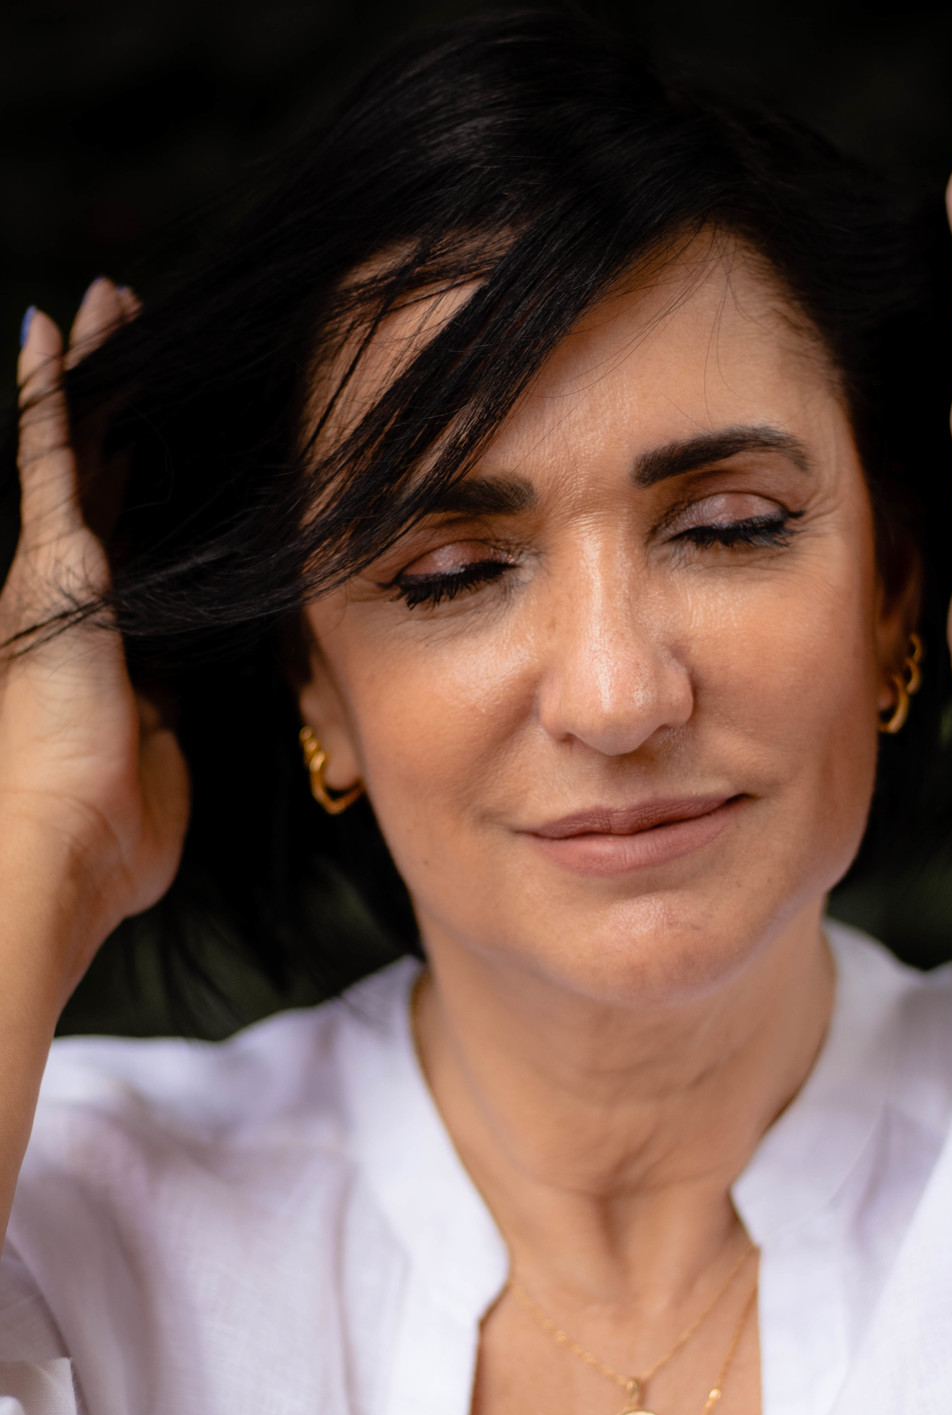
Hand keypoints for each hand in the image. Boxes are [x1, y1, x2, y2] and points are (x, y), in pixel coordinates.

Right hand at [1, 279, 188, 995]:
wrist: (64, 848)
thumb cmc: (113, 827)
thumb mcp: (160, 754)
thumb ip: (167, 712)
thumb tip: (175, 703)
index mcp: (97, 632)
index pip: (128, 530)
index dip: (144, 471)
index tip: (173, 422)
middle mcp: (66, 591)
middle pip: (100, 470)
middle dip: (121, 398)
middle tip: (136, 325)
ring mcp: (53, 573)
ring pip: (76, 446)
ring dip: (95, 372)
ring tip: (111, 302)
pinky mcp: (52, 567)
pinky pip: (49, 458)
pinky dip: (48, 394)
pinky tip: (50, 330)